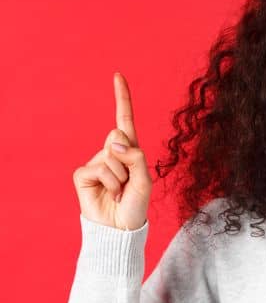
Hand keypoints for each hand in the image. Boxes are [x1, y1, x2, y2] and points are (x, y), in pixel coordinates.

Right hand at [73, 72, 151, 230]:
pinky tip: (109, 194)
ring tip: (120, 192)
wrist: (120, 227)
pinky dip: (110, 183)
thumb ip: (135, 157)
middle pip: (120, 137)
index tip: (117, 75)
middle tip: (129, 183)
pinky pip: (100, 168)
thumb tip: (114, 141)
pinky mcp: (82, 173)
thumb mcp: (145, 180)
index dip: (122, 98)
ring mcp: (95, 161)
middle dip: (130, 161)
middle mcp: (111, 152)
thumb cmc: (136, 205)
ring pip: (112, 157)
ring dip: (121, 178)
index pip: (124, 119)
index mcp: (128, 150)